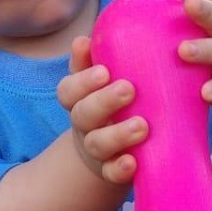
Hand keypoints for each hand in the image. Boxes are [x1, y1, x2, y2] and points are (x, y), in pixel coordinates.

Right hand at [57, 36, 147, 183]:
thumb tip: (85, 37)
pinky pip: (110, 173)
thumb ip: (101, 55)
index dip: (83, 81)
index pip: (69, 89)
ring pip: (97, 143)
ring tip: (142, 126)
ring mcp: (97, 149)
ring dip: (117, 134)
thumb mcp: (107, 77)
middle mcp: (84, 123)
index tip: (104, 70)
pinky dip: (119, 169)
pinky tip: (133, 163)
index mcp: (81, 98)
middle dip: (104, 101)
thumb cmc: (117, 101)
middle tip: (129, 89)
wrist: (118, 147)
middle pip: (83, 113)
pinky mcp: (111, 170)